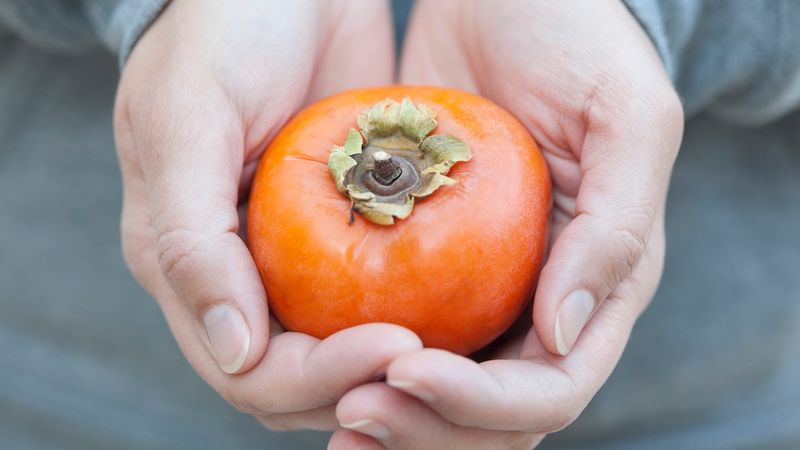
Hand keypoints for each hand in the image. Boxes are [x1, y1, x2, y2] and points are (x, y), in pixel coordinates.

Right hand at [113, 0, 421, 430]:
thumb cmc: (220, 33)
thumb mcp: (185, 117)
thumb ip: (190, 236)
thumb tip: (234, 351)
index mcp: (188, 268)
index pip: (250, 371)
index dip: (320, 376)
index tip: (398, 344)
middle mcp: (240, 279)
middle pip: (299, 380)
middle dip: (365, 380)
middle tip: (440, 355)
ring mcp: (294, 260)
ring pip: (341, 350)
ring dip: (393, 364)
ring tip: (459, 351)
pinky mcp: (344, 233)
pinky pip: (379, 296)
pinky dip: (415, 314)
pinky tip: (463, 309)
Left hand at [328, 1, 683, 447]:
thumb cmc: (581, 42)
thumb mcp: (626, 118)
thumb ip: (616, 229)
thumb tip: (564, 338)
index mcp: (602, 286)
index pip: (551, 388)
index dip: (482, 403)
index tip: (408, 372)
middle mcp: (545, 304)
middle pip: (493, 415)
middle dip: (427, 428)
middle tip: (354, 412)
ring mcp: (488, 290)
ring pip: (444, 394)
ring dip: (392, 416)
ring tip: (332, 410)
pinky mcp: (434, 265)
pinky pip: (401, 335)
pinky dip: (364, 362)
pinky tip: (315, 360)